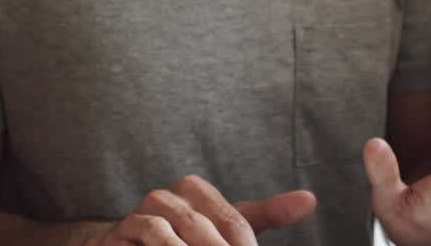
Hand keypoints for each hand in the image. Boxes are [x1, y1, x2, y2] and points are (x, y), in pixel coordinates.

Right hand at [86, 176, 316, 245]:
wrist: (123, 244)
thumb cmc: (184, 236)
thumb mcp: (226, 225)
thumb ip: (267, 214)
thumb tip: (310, 199)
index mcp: (196, 189)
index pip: (234, 222)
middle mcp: (168, 196)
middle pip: (204, 231)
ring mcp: (140, 214)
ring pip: (172, 237)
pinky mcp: (120, 233)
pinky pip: (146, 240)